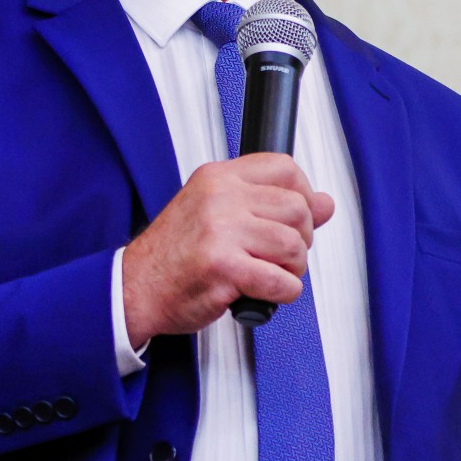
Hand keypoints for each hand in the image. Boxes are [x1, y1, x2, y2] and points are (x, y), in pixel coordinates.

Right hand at [122, 154, 334, 347]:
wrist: (135, 287)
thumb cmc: (174, 254)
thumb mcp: (219, 213)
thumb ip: (270, 205)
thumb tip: (325, 203)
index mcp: (218, 178)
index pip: (284, 168)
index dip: (304, 195)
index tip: (298, 216)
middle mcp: (220, 198)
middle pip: (297, 209)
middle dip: (301, 239)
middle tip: (281, 255)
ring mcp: (221, 231)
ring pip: (293, 245)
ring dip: (292, 268)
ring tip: (271, 274)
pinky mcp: (223, 267)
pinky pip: (281, 281)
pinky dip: (283, 292)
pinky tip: (264, 292)